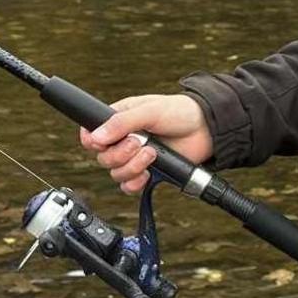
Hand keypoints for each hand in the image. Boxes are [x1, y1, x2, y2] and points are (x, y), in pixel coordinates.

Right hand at [78, 94, 213, 193]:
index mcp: (118, 120)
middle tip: (141, 142)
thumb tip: (95, 137)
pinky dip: (136, 183)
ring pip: (116, 174)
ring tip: (152, 153)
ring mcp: (134, 158)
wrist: (206, 129)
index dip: (92, 141)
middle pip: (103, 158)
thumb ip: (122, 123)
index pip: (91, 135)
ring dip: (132, 166)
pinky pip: (129, 186)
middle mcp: (123, 140)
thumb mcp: (150, 110)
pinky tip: (148, 173)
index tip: (102, 142)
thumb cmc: (179, 112)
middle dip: (121, 153)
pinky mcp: (147, 173)